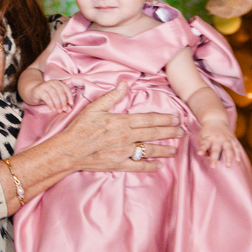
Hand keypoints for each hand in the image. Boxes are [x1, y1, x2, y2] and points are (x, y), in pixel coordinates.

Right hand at [26, 80, 73, 112]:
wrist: (33, 92)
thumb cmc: (46, 96)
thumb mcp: (55, 99)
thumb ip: (62, 103)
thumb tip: (69, 110)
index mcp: (58, 83)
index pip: (66, 88)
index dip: (70, 96)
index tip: (71, 104)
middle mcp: (52, 82)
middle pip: (61, 92)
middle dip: (64, 102)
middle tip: (64, 109)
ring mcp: (45, 85)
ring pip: (54, 94)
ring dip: (58, 104)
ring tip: (59, 111)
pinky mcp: (39, 90)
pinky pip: (47, 97)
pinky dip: (51, 104)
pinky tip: (53, 109)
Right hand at [57, 83, 184, 173]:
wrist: (69, 150)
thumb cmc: (80, 128)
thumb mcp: (94, 108)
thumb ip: (112, 97)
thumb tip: (124, 84)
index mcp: (122, 122)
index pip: (148, 119)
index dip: (164, 119)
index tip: (176, 118)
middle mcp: (126, 137)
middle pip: (153, 133)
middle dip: (170, 132)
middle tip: (182, 132)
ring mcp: (123, 152)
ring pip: (149, 150)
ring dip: (164, 149)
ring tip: (175, 149)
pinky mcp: (118, 164)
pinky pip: (138, 166)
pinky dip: (150, 167)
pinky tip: (159, 166)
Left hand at [198, 119, 242, 165]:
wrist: (216, 120)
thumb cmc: (207, 132)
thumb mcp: (202, 137)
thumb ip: (203, 147)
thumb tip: (206, 156)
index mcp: (208, 138)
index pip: (204, 144)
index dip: (202, 149)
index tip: (199, 153)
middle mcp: (217, 138)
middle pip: (216, 149)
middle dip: (214, 158)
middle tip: (213, 167)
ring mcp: (226, 138)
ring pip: (228, 148)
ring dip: (229, 157)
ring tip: (228, 166)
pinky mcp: (233, 139)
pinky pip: (236, 146)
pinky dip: (237, 153)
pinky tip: (238, 160)